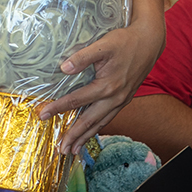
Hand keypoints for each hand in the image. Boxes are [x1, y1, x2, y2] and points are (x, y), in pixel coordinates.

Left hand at [39, 17, 165, 154]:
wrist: (149, 42)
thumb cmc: (125, 42)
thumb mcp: (102, 45)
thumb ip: (82, 57)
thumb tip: (64, 68)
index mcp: (107, 86)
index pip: (76, 100)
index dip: (57, 108)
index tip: (42, 115)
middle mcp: (115, 98)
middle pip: (89, 121)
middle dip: (74, 136)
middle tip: (60, 149)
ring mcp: (121, 100)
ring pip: (101, 123)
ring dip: (86, 137)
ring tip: (74, 150)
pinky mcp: (125, 99)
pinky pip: (109, 118)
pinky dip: (98, 128)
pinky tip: (91, 132)